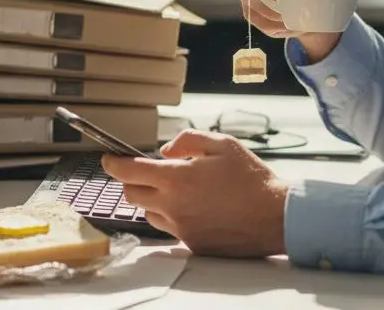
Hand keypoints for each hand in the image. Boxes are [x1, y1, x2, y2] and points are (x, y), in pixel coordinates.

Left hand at [101, 130, 289, 257]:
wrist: (275, 216)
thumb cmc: (251, 178)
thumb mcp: (222, 144)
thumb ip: (188, 141)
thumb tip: (166, 151)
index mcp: (177, 178)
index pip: (129, 171)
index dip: (113, 163)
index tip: (108, 158)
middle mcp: (172, 205)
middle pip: (131, 195)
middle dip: (131, 181)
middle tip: (143, 171)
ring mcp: (181, 228)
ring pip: (148, 213)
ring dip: (151, 200)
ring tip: (175, 190)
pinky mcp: (191, 243)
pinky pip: (169, 228)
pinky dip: (172, 216)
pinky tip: (194, 207)